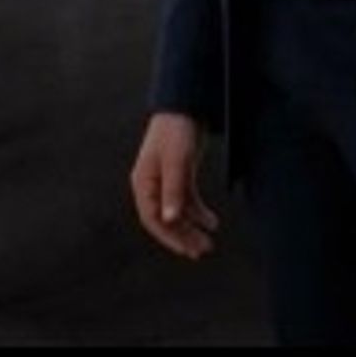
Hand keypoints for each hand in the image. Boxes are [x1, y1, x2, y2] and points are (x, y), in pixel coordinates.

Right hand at [129, 112, 219, 258]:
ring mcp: (165, 180)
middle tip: (202, 250)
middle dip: (183, 236)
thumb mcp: (176, 162)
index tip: (187, 250)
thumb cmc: (176, 131)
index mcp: (144, 182)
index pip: (152, 218)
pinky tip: (211, 221)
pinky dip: (198, 212)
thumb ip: (173, 191)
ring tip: (208, 241)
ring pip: (177, 212)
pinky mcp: (179, 175)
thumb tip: (170, 219)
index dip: (169, 236)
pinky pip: (186, 201)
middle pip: (165, 218)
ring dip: (191, 227)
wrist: (186, 106)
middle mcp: (152, 184)